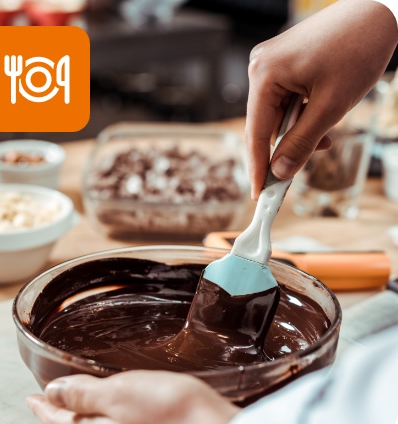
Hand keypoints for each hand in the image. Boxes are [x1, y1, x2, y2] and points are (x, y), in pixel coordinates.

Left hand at [26, 371, 238, 423]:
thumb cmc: (167, 411)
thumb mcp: (118, 393)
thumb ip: (84, 394)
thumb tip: (52, 393)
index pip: (59, 422)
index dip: (43, 408)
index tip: (30, 397)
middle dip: (56, 415)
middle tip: (45, 402)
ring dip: (76, 415)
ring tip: (68, 404)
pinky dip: (99, 416)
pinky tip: (106, 409)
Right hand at [246, 0, 397, 198]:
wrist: (379, 11)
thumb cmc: (359, 47)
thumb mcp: (331, 105)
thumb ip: (302, 142)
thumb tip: (281, 171)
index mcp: (265, 75)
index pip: (255, 132)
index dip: (258, 167)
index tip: (260, 194)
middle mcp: (261, 69)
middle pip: (264, 125)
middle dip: (283, 149)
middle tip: (293, 174)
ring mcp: (271, 66)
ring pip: (277, 116)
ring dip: (297, 132)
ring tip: (323, 138)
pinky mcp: (284, 66)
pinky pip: (285, 102)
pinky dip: (301, 117)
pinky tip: (319, 118)